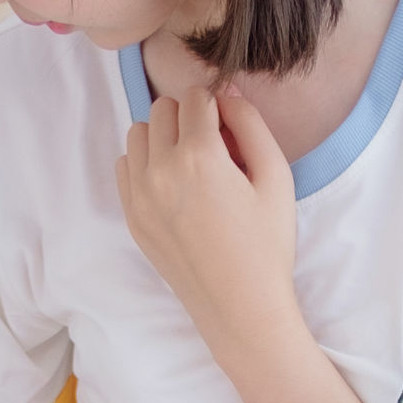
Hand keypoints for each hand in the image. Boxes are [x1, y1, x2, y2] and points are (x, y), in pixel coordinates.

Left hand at [114, 82, 297, 356]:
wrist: (241, 308)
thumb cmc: (266, 245)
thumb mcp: (276, 177)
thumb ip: (251, 123)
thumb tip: (226, 94)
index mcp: (198, 156)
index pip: (196, 97)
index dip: (218, 108)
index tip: (231, 134)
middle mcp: (160, 171)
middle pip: (163, 109)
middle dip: (189, 119)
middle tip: (214, 151)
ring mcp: (140, 196)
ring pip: (139, 134)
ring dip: (164, 138)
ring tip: (191, 167)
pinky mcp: (133, 218)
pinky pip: (126, 166)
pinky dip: (146, 165)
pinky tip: (173, 186)